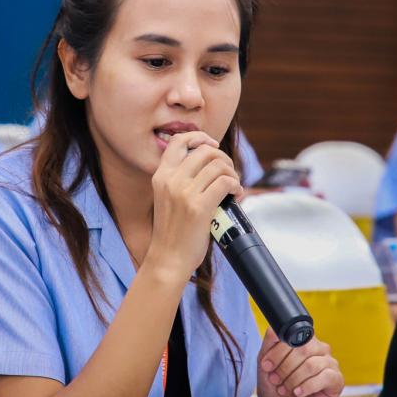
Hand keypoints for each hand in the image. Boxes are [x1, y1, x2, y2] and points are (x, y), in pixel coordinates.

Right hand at [145, 131, 241, 279]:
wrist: (168, 259)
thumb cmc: (172, 232)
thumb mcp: (167, 198)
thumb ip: (181, 179)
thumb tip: (211, 164)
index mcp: (160, 176)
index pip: (178, 141)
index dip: (199, 137)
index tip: (212, 145)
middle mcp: (171, 180)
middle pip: (205, 150)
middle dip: (223, 158)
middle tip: (229, 172)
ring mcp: (184, 193)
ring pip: (218, 165)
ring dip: (232, 173)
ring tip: (233, 186)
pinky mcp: (199, 207)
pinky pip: (225, 182)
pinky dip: (236, 185)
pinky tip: (236, 194)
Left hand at [255, 327, 343, 396]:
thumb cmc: (274, 384)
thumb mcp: (265, 360)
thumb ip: (270, 341)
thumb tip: (276, 330)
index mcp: (304, 339)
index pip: (295, 336)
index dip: (278, 352)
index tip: (267, 365)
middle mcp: (319, 348)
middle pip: (304, 349)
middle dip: (285, 367)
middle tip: (275, 379)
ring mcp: (330, 363)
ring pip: (312, 365)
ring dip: (294, 379)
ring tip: (285, 389)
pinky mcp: (337, 380)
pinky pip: (324, 377)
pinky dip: (307, 387)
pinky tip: (298, 392)